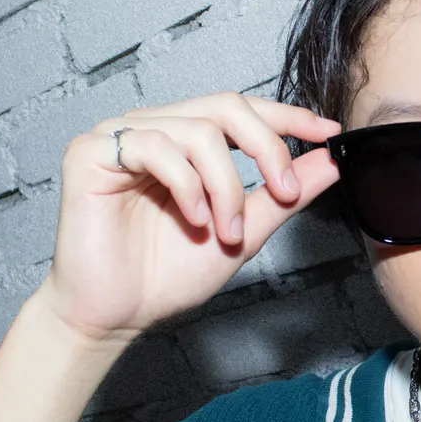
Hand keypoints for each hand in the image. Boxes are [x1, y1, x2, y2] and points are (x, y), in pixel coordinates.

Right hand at [32, 92, 342, 357]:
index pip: (242, 110)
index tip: (328, 134)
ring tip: (225, 229)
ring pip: (199, 131)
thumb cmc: (165, 276)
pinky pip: (154, 145)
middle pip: (226, 106)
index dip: (287, 117)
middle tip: (285, 189)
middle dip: (267, 147)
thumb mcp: (245, 231)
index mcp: (185, 142)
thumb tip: (330, 161)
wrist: (116, 316)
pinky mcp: (90, 152)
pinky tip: (193, 219)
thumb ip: (284, 194)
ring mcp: (121, 137)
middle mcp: (154, 130)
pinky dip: (186, 185)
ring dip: (225, 185)